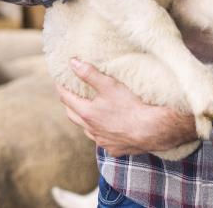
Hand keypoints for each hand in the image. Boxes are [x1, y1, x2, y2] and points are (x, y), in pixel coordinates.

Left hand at [57, 58, 196, 155]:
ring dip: (86, 122)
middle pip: (73, 116)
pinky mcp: (115, 149)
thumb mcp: (110, 85)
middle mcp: (92, 129)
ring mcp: (103, 141)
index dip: (62, 88)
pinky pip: (104, 141)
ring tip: (89, 113)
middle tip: (70, 96)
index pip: (67, 98)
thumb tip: (72, 62)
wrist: (153, 129)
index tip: (59, 81)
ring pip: (88, 131)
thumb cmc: (132, 105)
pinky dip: (103, 133)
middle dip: (70, 105)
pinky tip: (110, 130)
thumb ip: (90, 74)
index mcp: (88, 113)